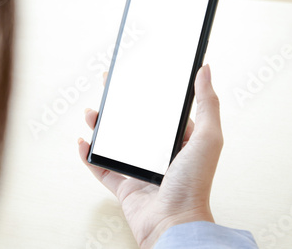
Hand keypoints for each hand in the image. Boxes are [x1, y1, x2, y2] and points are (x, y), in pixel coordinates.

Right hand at [78, 64, 222, 247]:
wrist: (173, 222)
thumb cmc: (194, 183)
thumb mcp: (207, 137)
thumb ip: (207, 103)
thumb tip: (205, 69)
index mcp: (178, 141)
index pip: (158, 111)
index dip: (145, 92)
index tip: (132, 75)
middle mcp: (158, 155)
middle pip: (132, 124)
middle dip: (117, 106)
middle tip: (106, 86)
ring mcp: (139, 170)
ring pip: (114, 143)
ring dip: (99, 127)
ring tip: (91, 114)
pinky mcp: (124, 186)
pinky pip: (101, 168)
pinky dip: (89, 156)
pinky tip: (84, 143)